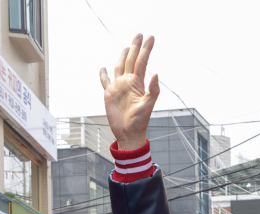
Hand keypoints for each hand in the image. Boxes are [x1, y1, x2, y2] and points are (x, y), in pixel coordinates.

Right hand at [99, 35, 159, 150]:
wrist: (128, 134)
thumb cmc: (139, 122)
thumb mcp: (147, 106)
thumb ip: (153, 90)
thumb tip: (156, 73)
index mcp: (137, 83)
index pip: (142, 62)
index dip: (146, 49)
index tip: (151, 37)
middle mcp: (128, 82)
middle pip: (132, 60)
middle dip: (136, 47)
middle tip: (139, 34)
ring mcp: (118, 87)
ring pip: (119, 67)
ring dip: (122, 56)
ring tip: (127, 47)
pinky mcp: (109, 94)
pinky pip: (105, 81)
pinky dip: (103, 74)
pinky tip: (102, 67)